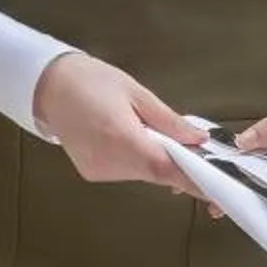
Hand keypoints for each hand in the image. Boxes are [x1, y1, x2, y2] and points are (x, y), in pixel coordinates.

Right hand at [30, 53, 205, 196]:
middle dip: (177, 163)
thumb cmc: (92, 80)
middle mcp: (110, 162)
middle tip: (193, 148)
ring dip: (156, 160)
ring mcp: (99, 172)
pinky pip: (126, 172)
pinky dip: (137, 161)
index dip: (194, 180)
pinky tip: (132, 139)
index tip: (216, 186)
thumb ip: (169, 121)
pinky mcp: (92, 173)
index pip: (167, 169)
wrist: (49, 85)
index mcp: (123, 139)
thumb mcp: (137, 93)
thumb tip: (198, 139)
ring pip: (142, 174)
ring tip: (150, 132)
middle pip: (156, 173)